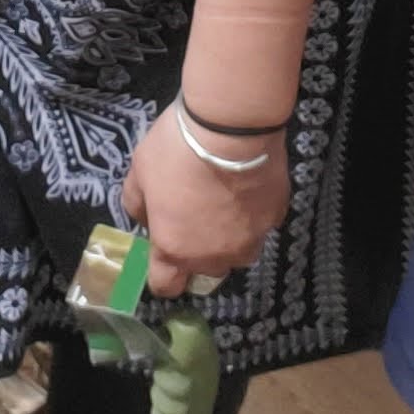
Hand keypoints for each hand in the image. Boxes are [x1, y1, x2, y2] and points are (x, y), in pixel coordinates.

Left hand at [117, 101, 289, 298]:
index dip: (163, 272)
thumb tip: (148, 219)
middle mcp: (214, 256)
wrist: (231, 127)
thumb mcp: (139, 173)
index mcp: (175, 249)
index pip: (166, 286)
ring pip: (237, 252)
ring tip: (224, 200)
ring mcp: (249, 241)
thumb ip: (138, 206)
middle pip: (204, 270)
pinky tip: (245, 186)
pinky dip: (252, 213)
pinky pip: (260, 225)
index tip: (163, 249)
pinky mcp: (275, 219)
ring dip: (228, 237)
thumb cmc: (177, 150)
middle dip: (197, 251)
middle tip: (194, 214)